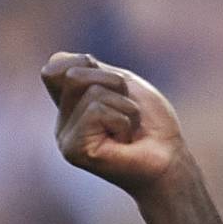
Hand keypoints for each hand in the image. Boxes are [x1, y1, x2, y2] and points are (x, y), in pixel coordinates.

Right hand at [42, 52, 187, 197]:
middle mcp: (62, 122)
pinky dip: (123, 121)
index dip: (88, 64)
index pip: (58, 63)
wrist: (170, 160)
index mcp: (69, 104)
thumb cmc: (150, 123)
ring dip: (124, 106)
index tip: (116, 88)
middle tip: (127, 112)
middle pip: (74, 74)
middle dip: (114, 85)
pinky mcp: (74, 150)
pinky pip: (98, 111)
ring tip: (128, 130)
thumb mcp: (121, 83)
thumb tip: (53, 63)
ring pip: (93, 93)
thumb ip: (88, 70)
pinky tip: (124, 142)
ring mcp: (66, 138)